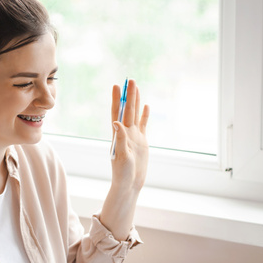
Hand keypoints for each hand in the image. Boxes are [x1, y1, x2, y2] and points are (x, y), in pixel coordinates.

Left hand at [98, 80, 149, 239]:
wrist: (130, 184)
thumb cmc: (122, 173)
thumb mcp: (122, 156)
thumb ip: (120, 139)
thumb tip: (117, 122)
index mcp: (118, 135)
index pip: (117, 112)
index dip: (117, 99)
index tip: (117, 86)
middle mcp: (125, 133)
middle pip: (128, 110)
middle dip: (129, 95)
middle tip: (130, 79)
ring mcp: (134, 136)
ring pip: (136, 114)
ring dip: (136, 101)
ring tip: (137, 87)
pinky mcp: (142, 142)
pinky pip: (143, 125)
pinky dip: (144, 115)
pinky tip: (146, 105)